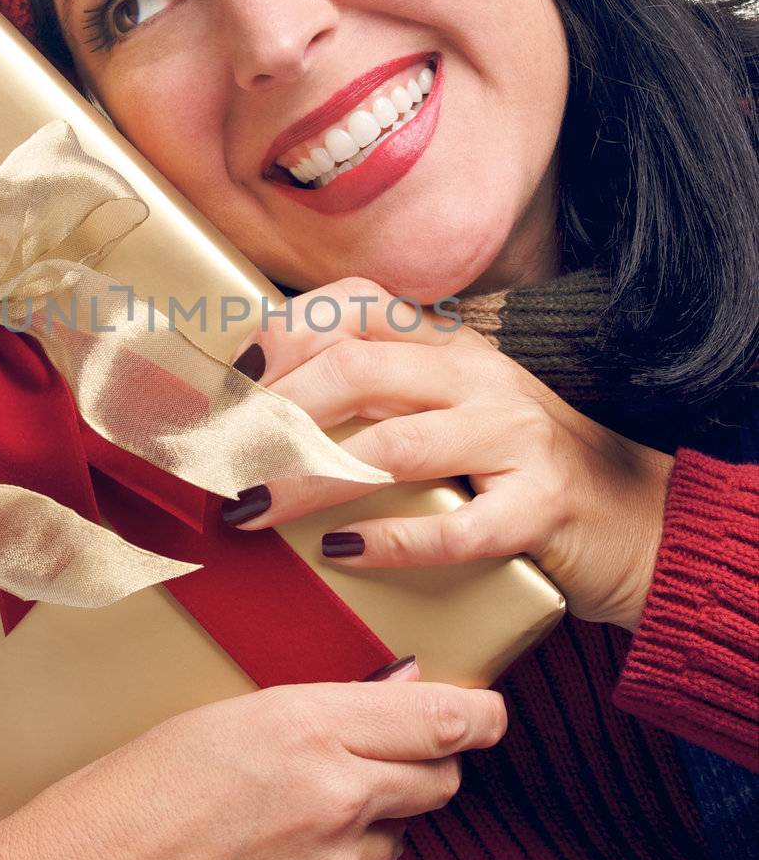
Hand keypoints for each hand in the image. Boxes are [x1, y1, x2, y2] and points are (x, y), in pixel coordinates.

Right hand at [0, 663, 506, 859]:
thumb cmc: (115, 803)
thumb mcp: (211, 722)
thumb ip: (307, 714)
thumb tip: (379, 702)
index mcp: (304, 727)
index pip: (440, 719)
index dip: (475, 712)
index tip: (486, 710)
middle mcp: (335, 799)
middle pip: (439, 779)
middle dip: (426, 762)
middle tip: (384, 750)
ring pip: (394, 837)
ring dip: (369, 818)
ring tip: (288, 809)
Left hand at [225, 276, 674, 632]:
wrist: (638, 521)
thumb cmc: (518, 468)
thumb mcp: (453, 408)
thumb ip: (381, 395)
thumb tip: (263, 408)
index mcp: (451, 345)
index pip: (358, 305)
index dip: (285, 334)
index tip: (233, 382)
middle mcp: (481, 377)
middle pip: (357, 371)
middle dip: (276, 417)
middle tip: (220, 464)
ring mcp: (516, 438)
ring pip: (392, 448)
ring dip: (307, 481)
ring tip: (249, 511)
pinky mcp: (542, 509)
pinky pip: (456, 526)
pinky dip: (391, 541)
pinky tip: (341, 554)